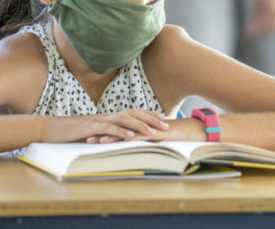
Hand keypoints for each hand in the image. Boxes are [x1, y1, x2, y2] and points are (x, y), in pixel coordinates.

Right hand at [40, 109, 168, 143]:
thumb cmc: (69, 133)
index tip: (163, 118)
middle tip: (166, 124)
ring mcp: (99, 121)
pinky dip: (121, 132)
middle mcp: (106, 116)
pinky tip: (131, 136)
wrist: (49, 128)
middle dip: (151, 118)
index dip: (148, 114)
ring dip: (141, 125)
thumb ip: (104, 134)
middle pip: (133, 113)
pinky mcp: (90, 128)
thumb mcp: (91, 133)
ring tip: (154, 131)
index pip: (132, 112)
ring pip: (124, 119)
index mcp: (108, 117)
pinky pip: (109, 129)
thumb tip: (117, 139)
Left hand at [90, 117, 206, 144]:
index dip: (104, 132)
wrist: (189, 130)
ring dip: (108, 136)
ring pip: (123, 132)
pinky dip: (125, 138)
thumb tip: (133, 147)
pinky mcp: (153, 133)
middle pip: (116, 128)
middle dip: (100, 133)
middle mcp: (139, 126)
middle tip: (84, 137)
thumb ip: (144, 141)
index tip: (90, 136)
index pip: (117, 129)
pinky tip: (114, 141)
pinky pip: (137, 136)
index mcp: (138, 128)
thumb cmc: (173, 136)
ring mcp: (145, 129)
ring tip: (94, 141)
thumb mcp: (155, 140)